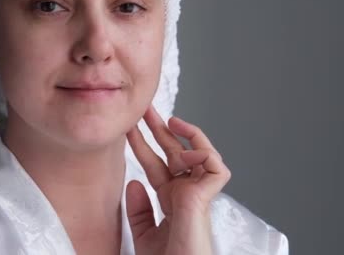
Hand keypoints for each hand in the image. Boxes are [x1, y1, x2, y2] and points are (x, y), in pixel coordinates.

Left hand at [126, 106, 231, 254]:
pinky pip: (215, 167)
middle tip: (145, 109)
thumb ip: (138, 210)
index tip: (129, 128)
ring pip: (202, 154)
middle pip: (175, 153)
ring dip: (187, 133)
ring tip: (170, 120)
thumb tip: (133, 182)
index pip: (156, 165)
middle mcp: (186, 194)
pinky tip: (188, 151)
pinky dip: (204, 153)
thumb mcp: (143, 235)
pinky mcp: (206, 198)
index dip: (143, 145)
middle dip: (160, 129)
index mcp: (172, 201)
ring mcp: (198, 195)